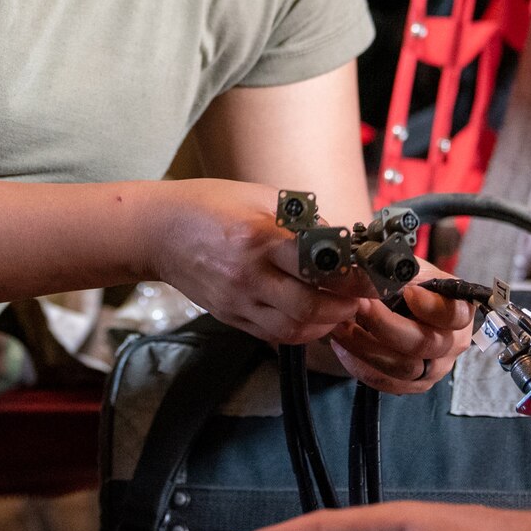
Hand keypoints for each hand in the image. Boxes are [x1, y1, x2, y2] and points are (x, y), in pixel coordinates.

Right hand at [151, 179, 360, 345]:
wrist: (157, 231)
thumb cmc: (209, 204)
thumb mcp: (259, 196)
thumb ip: (302, 220)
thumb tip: (340, 240)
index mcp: (259, 238)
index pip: (319, 266)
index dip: (354, 275)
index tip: (374, 274)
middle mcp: (249, 275)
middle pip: (311, 307)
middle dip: (345, 307)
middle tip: (360, 297)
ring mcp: (237, 301)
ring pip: (294, 329)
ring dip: (325, 324)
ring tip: (339, 309)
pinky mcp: (230, 316)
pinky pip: (274, 334)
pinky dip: (300, 330)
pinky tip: (311, 316)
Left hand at [314, 265, 474, 394]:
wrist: (397, 307)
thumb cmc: (406, 284)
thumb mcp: (408, 270)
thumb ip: (400, 272)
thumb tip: (374, 271)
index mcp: (458, 311)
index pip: (455, 314)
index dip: (431, 306)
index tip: (408, 292)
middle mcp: (451, 344)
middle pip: (424, 344)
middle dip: (385, 324)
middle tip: (358, 304)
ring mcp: (434, 368)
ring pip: (403, 367)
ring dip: (366, 346)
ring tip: (341, 326)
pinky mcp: (413, 383)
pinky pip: (386, 381)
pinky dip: (359, 364)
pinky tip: (342, 344)